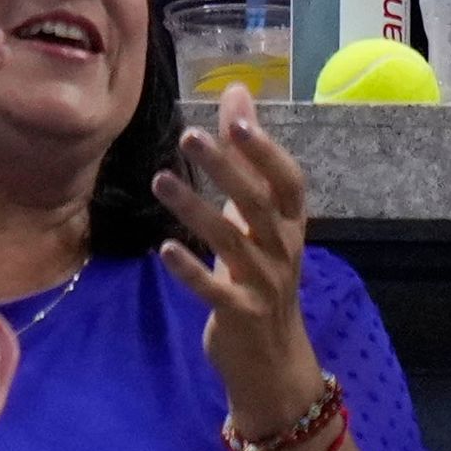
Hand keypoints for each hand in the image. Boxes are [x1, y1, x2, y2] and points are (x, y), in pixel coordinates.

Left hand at [152, 81, 325, 438]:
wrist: (272, 358)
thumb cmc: (260, 273)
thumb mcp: (256, 217)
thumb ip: (245, 158)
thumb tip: (236, 92)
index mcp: (289, 225)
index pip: (288, 182)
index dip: (266, 151)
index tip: (238, 118)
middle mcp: (283, 251)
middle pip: (259, 205)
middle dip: (227, 170)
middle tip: (189, 135)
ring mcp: (264, 284)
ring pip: (233, 242)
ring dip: (195, 210)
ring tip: (160, 179)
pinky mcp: (240, 314)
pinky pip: (216, 290)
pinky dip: (191, 270)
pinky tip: (164, 250)